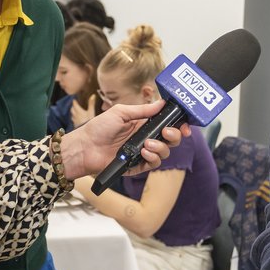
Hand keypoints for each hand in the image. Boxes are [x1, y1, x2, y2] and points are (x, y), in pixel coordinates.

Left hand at [59, 100, 189, 179]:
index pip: (167, 124)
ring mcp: (142, 152)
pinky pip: (153, 164)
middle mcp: (146, 138)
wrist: (84, 147)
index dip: (178, 124)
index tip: (185, 124)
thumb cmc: (98, 128)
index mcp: (143, 124)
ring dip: (161, 147)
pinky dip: (152, 157)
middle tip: (167, 132)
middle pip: (171, 139)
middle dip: (175, 135)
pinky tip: (144, 151)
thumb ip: (143, 110)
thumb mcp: (121, 112)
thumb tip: (162, 103)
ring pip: (165, 152)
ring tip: (148, 144)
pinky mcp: (137, 166)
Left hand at [70, 94, 96, 127]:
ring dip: (73, 113)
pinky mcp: (76, 126)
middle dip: (73, 107)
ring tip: (75, 112)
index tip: (74, 100)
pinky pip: (74, 121)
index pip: (75, 105)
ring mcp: (75, 121)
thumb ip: (91, 104)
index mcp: (79, 111)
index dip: (74, 102)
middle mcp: (75, 116)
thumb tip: (93, 95)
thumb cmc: (89, 120)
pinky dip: (75, 119)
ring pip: (72, 115)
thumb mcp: (91, 112)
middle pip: (72, 110)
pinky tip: (77, 120)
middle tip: (74, 105)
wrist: (87, 132)